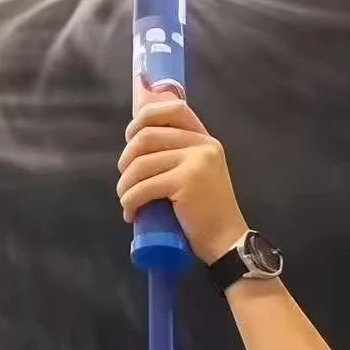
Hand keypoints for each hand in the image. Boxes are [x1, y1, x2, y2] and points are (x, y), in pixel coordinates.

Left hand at [116, 98, 248, 263]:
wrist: (225, 240)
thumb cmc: (204, 211)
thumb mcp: (195, 172)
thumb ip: (176, 153)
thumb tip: (135, 141)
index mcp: (204, 139)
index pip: (173, 108)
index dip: (144, 117)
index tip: (130, 137)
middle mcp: (202, 145)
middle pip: (147, 136)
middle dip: (126, 158)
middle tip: (125, 179)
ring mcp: (196, 162)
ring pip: (140, 163)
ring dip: (125, 185)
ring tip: (126, 199)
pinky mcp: (186, 182)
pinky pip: (143, 187)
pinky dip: (130, 201)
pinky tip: (131, 213)